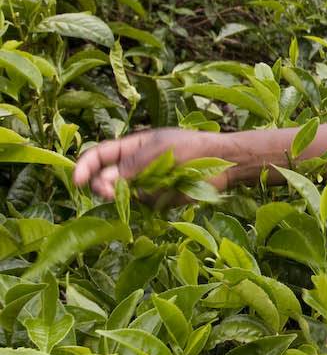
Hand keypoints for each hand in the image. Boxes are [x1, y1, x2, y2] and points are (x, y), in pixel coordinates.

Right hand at [73, 128, 236, 199]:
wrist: (222, 163)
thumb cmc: (192, 147)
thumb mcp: (160, 149)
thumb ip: (133, 165)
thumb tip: (103, 180)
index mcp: (131, 148)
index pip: (99, 155)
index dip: (85, 166)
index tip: (77, 180)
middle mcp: (132, 167)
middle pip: (102, 178)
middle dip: (99, 185)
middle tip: (106, 192)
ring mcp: (142, 184)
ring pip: (118, 195)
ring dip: (118, 198)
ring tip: (132, 195)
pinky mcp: (154, 200)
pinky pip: (138, 206)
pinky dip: (136, 207)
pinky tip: (145, 203)